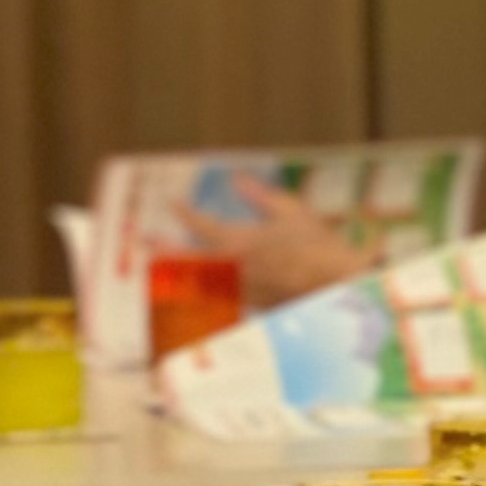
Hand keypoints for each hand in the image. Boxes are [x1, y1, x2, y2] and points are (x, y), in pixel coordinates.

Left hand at [173, 178, 376, 307]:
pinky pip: (219, 296)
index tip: (173, 204)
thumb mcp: (293, 212)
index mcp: (240, 241)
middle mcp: (233, 268)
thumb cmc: (319, 246)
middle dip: (166, 250)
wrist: (338, 286)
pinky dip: (206, 290)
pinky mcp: (251, 306)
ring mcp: (240, 290)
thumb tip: (237, 179)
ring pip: (199, 281)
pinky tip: (202, 288)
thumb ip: (261, 196)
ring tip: (166, 266)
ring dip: (181, 272)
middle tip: (147, 243)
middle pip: (188, 260)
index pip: (201, 225)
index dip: (184, 213)